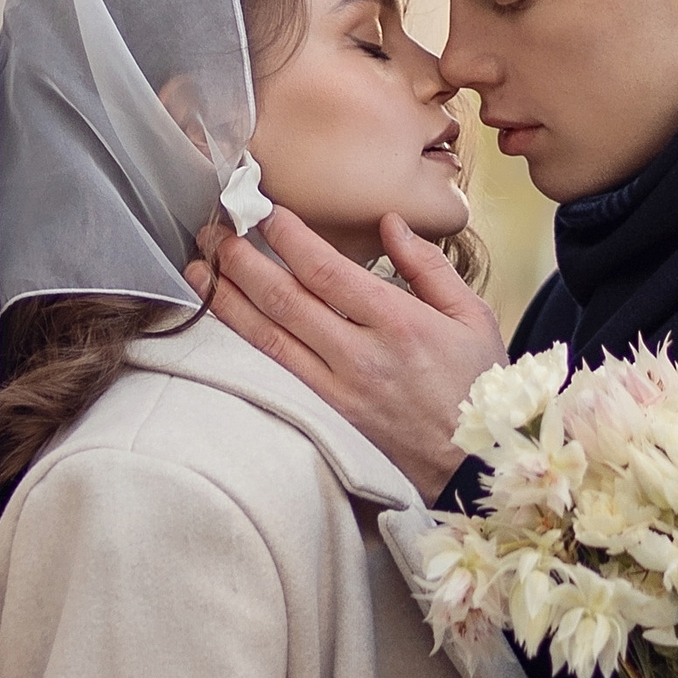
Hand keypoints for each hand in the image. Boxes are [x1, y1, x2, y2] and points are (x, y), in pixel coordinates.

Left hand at [185, 204, 502, 498]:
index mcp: (400, 324)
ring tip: (199, 267)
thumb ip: (429, 266)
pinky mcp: (328, 411)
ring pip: (270, 336)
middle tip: (215, 229)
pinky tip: (225, 315)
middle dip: (242, 260)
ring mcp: (339, 388)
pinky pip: (278, 368)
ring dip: (228, 298)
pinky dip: (245, 338)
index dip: (288, 238)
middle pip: (286, 300)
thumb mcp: (473, 316)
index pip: (328, 272)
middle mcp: (361, 355)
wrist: (475, 465)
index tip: (265, 212)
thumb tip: (390, 224)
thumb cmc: (478, 386)